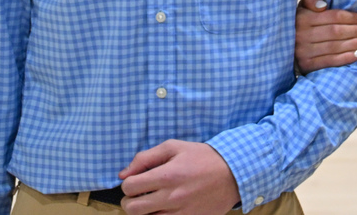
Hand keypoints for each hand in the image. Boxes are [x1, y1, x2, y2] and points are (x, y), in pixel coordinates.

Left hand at [119, 140, 239, 214]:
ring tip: (151, 201)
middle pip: (132, 208)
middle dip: (129, 200)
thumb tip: (123, 173)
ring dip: (143, 211)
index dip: (127, 183)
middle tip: (137, 194)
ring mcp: (180, 212)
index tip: (135, 180)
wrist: (233, 173)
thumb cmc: (203, 157)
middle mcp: (171, 196)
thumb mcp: (174, 147)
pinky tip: (163, 208)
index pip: (130, 187)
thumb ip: (146, 157)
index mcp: (167, 175)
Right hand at [295, 0, 356, 73]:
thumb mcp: (302, 7)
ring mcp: (303, 51)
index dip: (351, 17)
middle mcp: (301, 35)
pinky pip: (330, 61)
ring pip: (334, 47)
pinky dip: (346, 58)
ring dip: (354, 44)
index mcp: (302, 18)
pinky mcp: (306, 65)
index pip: (332, 16)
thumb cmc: (299, 23)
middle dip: (356, 31)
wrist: (284, 47)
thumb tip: (323, 6)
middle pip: (335, 32)